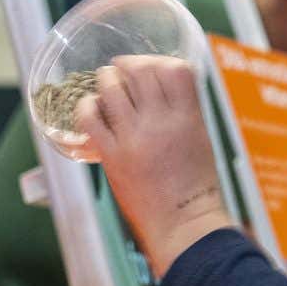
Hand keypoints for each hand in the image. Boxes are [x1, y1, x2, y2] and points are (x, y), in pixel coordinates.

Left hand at [75, 56, 236, 277]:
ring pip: (112, 87)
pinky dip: (87, 105)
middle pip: (141, 70)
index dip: (159, 61)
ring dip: (106, 79)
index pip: (174, 68)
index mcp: (188, 117)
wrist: (184, 224)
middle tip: (121, 70)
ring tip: (105, 84)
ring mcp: (135, 138)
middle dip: (127, 64)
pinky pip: (90, 116)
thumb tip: (159, 88)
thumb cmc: (195, 186)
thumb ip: (182, 111)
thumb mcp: (199, 138)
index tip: (150, 66)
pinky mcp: (113, 155)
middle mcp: (161, 122)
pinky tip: (91, 107)